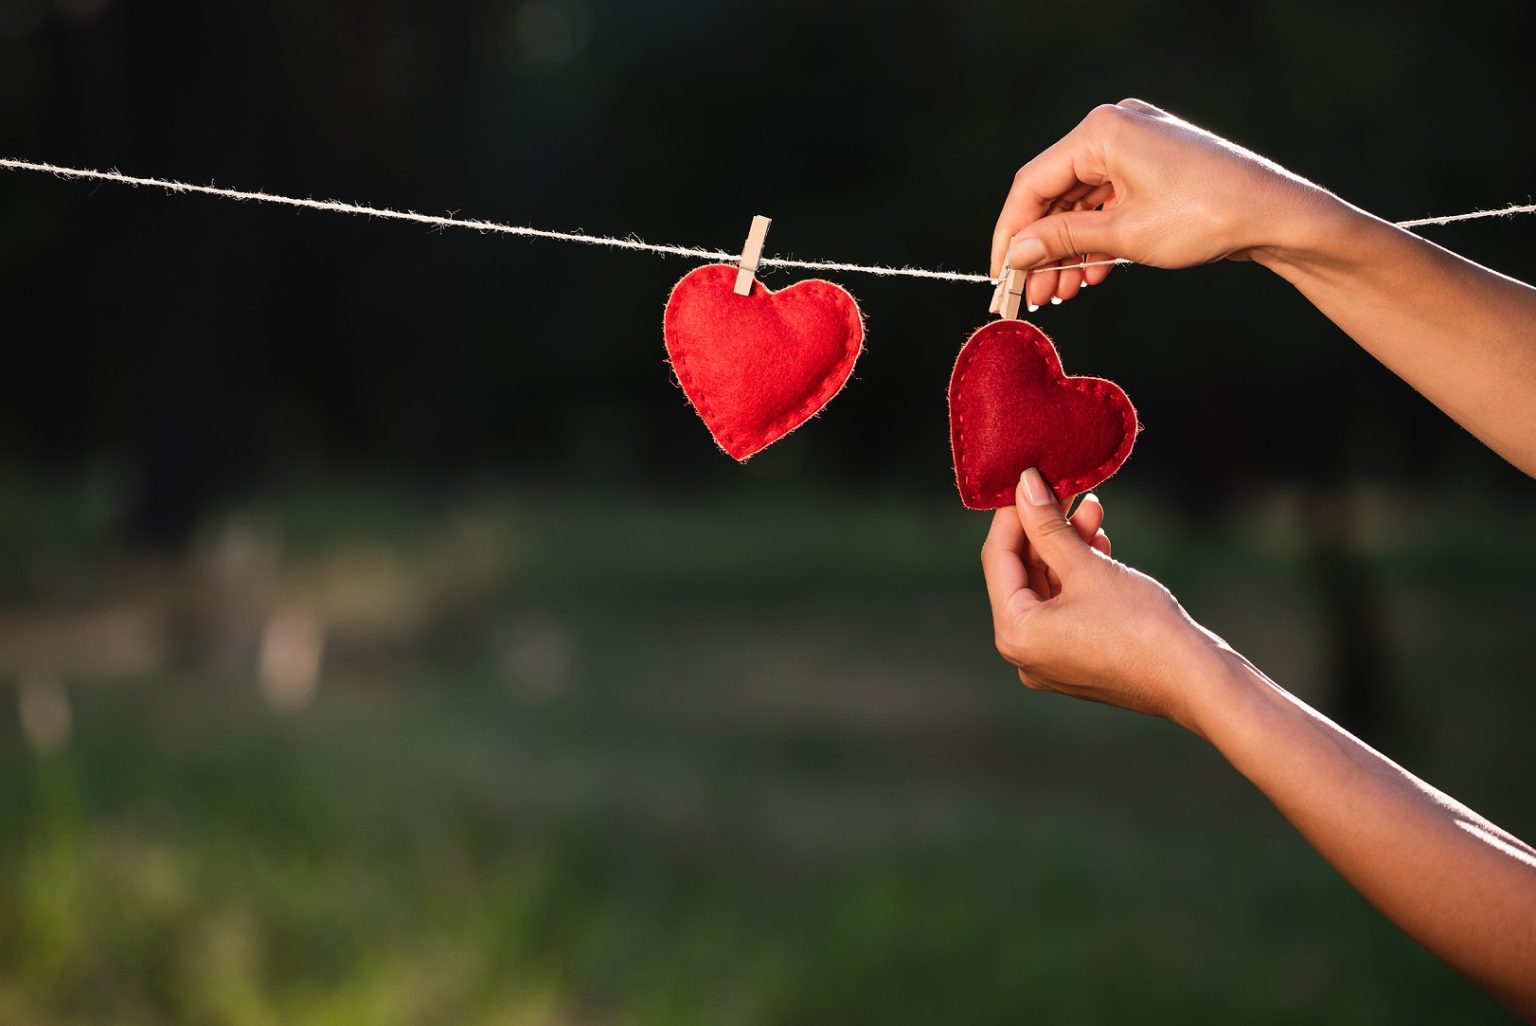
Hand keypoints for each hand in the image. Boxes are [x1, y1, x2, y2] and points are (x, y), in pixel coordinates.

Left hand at [981, 468, 1228, 732]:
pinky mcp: (1079, 657)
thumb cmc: (1140, 624)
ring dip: (1068, 547)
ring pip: (1048, 588)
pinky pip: (1066, 607)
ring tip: (1092, 510)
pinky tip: (1100, 543)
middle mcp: (1024, 653)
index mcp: (1014, 634)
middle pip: (1022, 574)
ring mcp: (1051, 659)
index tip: (1029, 480)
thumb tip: (1024, 485)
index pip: (997, 559)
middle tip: (1067, 491)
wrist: (1196, 678)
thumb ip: (1048, 525)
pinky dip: (1079, 575)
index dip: (1013, 515)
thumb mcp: (1087, 566)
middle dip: (1046, 529)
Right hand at [989, 98, 1337, 309]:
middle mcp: (1115, 129)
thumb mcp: (1124, 234)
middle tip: (1033, 294)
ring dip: (1068, 250)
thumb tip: (1015, 253)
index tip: (1001, 275)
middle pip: (1055, 195)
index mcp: (1102, 131)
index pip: (1032, 184)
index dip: (1011, 234)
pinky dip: (1096, 239)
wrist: (1277, 217)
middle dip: (1042, 249)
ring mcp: (1136, 147)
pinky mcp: (1153, 167)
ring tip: (1062, 293)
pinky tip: (1091, 275)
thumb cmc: (1207, 216)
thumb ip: (1061, 240)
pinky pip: (1107, 204)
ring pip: (1081, 204)